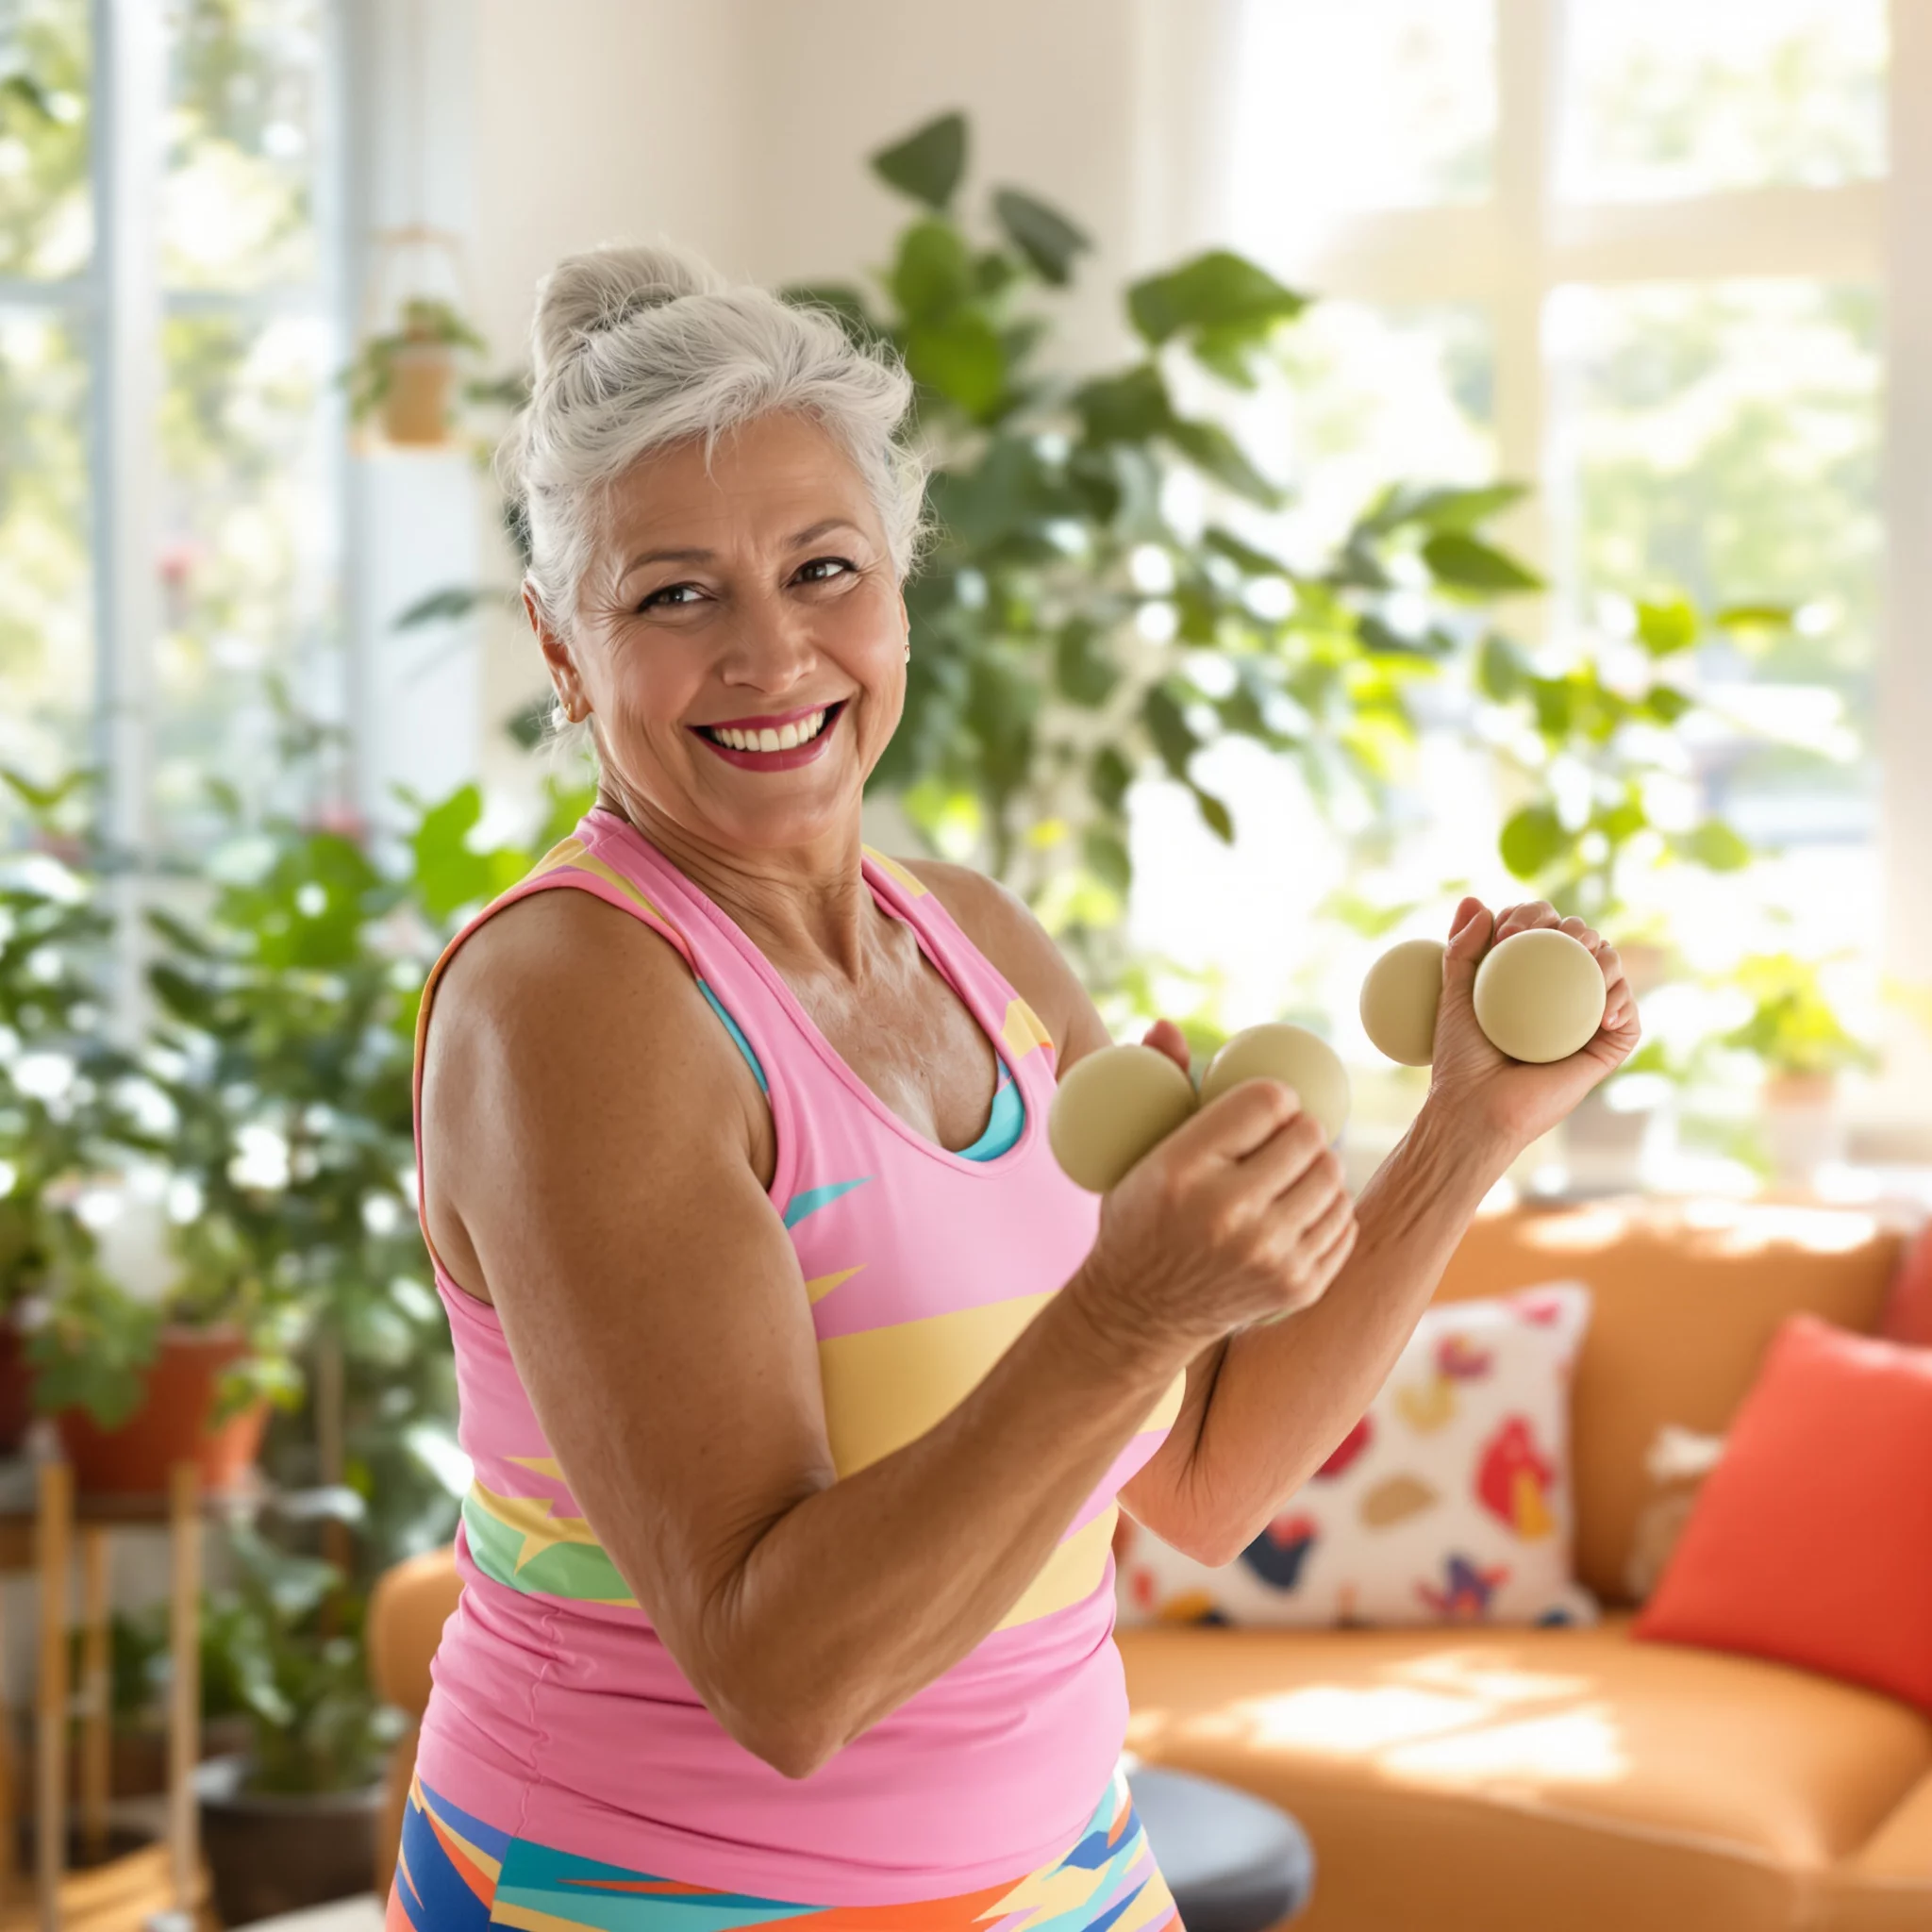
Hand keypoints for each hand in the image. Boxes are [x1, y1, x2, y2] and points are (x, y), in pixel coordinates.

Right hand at [1067, 1019, 1357, 1357]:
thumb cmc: (1138, 1216)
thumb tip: (1169, 1025)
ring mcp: (1269, 1256)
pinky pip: (1343, 1222)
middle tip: (1278, 1141)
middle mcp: (1228, 1214)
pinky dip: (1326, 1210)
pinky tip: (1295, 1212)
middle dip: (1298, 1129)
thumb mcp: (1134, 1150)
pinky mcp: (1298, 1286)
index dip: (1271, 1097)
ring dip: (1317, 1167)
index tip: (1259, 1110)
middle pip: (1309, 1135)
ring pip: (1335, 1176)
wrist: (1139, 1313)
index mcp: (1183, 1171)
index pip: (1267, 1100)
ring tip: (1286, 1175)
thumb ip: (1160, 1084)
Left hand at [1427, 896, 1640, 1158]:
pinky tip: (1604, 1012)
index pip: (1544, 929)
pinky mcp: (1606, 1048)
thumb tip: (1474, 900)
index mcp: (1529, 977)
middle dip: (1576, 928)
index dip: (1532, 917)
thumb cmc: (1460, 1057)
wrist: (1476, 1109)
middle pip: (1584, 942)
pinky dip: (1624, 1005)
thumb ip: (1461, 948)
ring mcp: (1586, 1019)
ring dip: (1607, 956)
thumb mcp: (1454, 995)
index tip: (1505, 933)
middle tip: (1552, 941)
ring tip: (1587, 962)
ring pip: (1612, 970)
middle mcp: (1562, 993)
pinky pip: (1629, 1019)